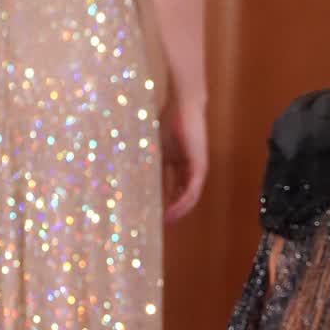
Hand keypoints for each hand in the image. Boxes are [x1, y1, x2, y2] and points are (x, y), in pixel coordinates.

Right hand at [160, 92, 206, 221]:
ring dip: (178, 211)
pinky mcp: (200, 167)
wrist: (183, 106)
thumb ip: (149, 165)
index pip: (174, 189)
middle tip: (159, 224)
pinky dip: (182, 202)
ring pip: (189, 197)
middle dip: (172, 211)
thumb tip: (128, 179)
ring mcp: (197, 169)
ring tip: (166, 222)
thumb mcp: (156, 149)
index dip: (164, 203)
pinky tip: (172, 211)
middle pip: (182, 196)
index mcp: (181, 165)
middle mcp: (191, 169)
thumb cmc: (169, 121)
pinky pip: (191, 190)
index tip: (153, 214)